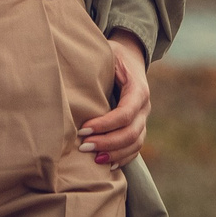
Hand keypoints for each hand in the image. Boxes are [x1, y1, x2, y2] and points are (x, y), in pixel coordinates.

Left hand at [78, 31, 149, 166]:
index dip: (105, 125)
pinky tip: (107, 164)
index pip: (125, 113)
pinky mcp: (139, 126)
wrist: (132, 57)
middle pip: (132, 133)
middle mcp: (144, 106)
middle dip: (108, 143)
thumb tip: (71, 73)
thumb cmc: (114, 56)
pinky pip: (135, 147)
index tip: (83, 129)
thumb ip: (96, 63)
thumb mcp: (107, 53)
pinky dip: (123, 158)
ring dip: (114, 153)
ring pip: (135, 143)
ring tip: (93, 159)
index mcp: (138, 88)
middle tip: (84, 147)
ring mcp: (143, 118)